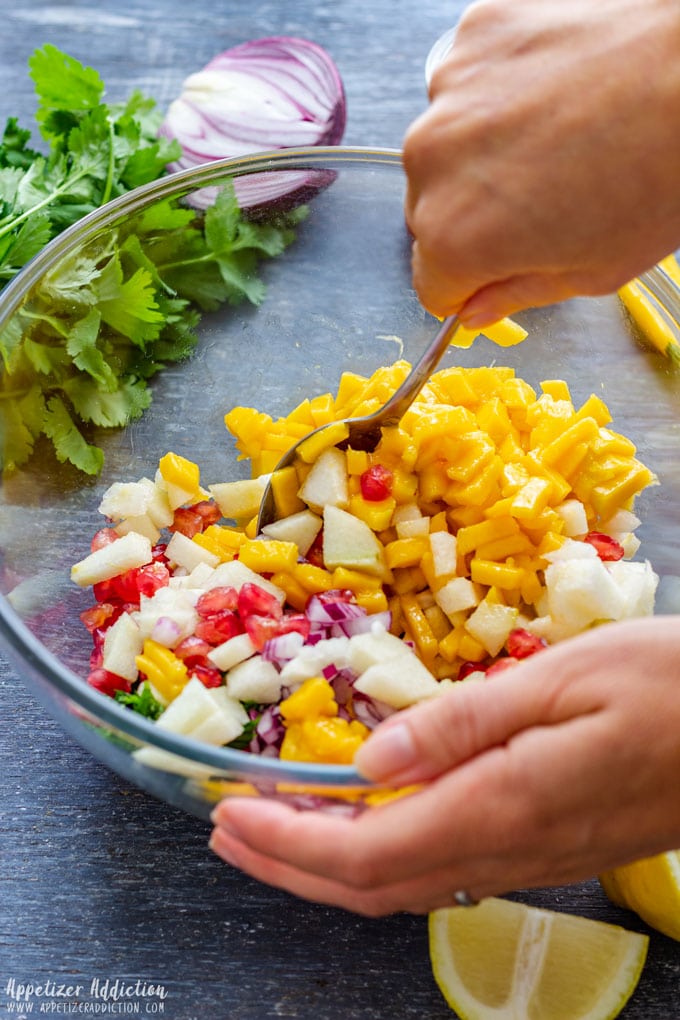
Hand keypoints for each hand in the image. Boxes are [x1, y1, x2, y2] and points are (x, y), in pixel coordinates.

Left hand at [210, 616, 679, 914]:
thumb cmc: (667, 685)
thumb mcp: (560, 679)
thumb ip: (460, 723)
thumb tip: (368, 764)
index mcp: (501, 805)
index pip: (365, 852)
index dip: (288, 844)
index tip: (230, 817)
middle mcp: (510, 849)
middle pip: (373, 885)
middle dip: (289, 864)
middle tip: (228, 830)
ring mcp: (533, 857)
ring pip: (406, 885)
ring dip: (329, 863)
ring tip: (278, 827)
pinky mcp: (551, 848)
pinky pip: (445, 869)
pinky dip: (383, 854)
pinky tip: (369, 822)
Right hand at [403, 0, 679, 324]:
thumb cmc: (662, 170)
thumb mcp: (594, 271)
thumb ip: (518, 294)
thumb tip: (479, 308)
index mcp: (456, 237)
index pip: (432, 286)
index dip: (470, 285)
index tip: (498, 271)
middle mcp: (432, 163)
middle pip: (430, 212)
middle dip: (473, 215)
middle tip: (544, 199)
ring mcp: (449, 90)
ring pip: (447, 144)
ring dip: (483, 150)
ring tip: (557, 139)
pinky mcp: (475, 34)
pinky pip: (468, 83)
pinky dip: (499, 93)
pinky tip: (555, 93)